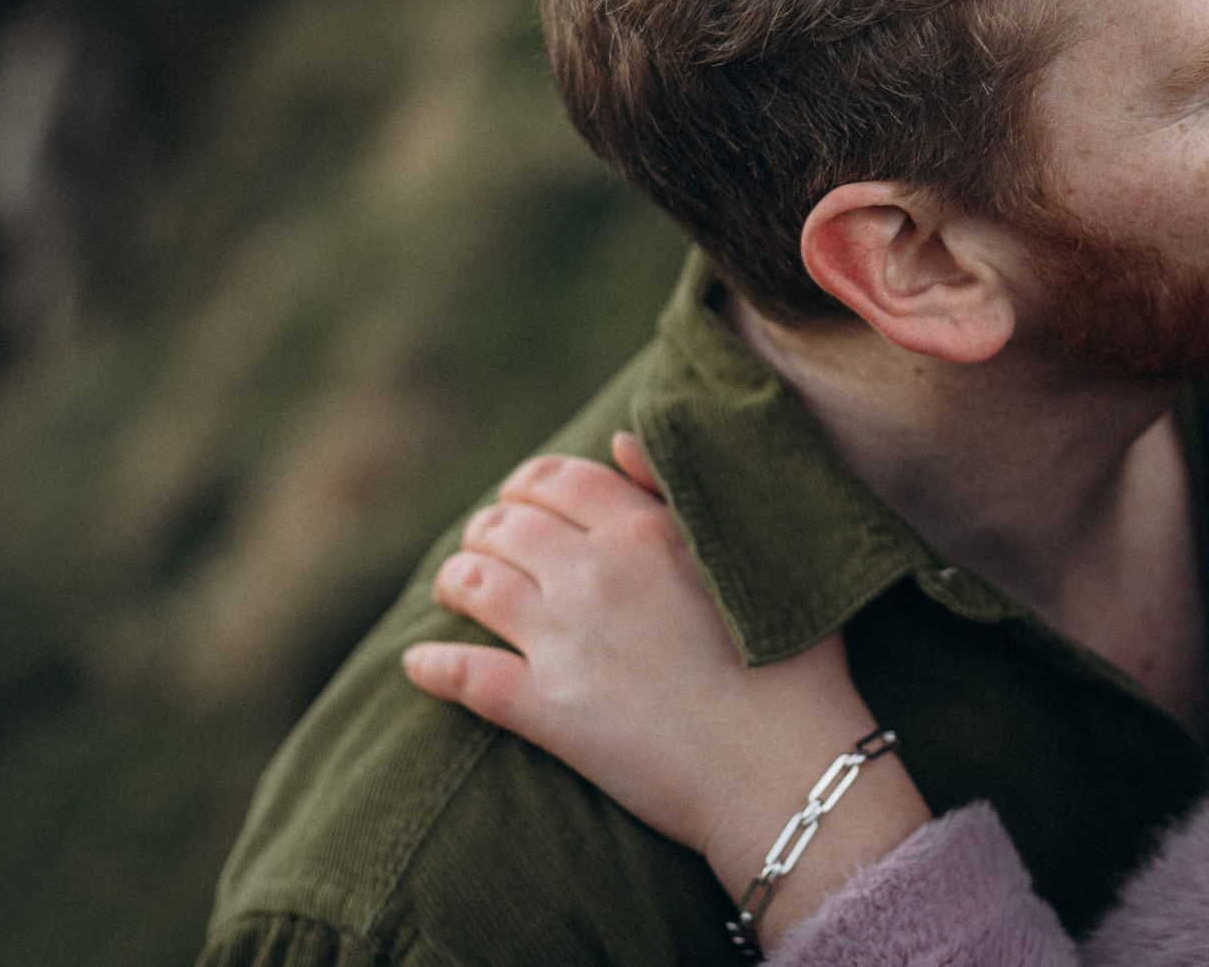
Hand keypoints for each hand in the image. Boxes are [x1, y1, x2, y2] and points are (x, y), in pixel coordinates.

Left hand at [402, 434, 926, 934]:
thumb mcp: (751, 551)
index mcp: (645, 529)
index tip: (522, 499)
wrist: (781, 765)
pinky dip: (431, 666)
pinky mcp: (546, 710)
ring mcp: (564, 641)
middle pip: (504, 526)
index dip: (528, 485)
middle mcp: (594, 572)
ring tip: (454, 591)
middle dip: (485, 530)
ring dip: (453, 582)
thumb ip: (677, 490)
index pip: (556, 479)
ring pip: (472, 586)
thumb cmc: (790, 660)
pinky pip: (463, 675)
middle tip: (486, 546)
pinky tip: (418, 665)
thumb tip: (617, 443)